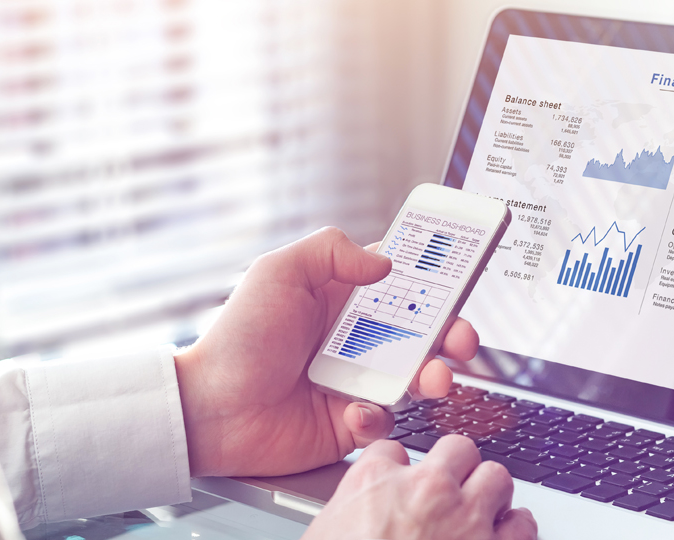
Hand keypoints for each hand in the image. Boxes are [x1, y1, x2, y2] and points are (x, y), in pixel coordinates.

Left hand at [174, 227, 479, 476]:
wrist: (211, 411)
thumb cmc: (238, 339)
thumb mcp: (278, 273)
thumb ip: (330, 251)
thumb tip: (385, 262)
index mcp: (341, 298)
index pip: (400, 281)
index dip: (433, 278)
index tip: (459, 276)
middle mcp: (355, 338)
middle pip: (422, 331)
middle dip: (452, 333)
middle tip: (461, 339)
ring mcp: (356, 380)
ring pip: (415, 377)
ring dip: (433, 376)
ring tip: (433, 380)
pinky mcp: (350, 421)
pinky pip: (385, 420)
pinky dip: (379, 417)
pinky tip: (356, 412)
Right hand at [303, 435, 537, 539]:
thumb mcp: (326, 534)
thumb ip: (349, 514)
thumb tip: (353, 518)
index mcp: (375, 482)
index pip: (392, 449)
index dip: (397, 468)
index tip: (399, 482)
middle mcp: (425, 490)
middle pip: (456, 449)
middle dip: (455, 466)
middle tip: (449, 486)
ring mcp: (464, 517)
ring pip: (495, 476)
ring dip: (489, 492)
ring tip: (481, 507)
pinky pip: (522, 524)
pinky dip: (516, 528)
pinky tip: (505, 533)